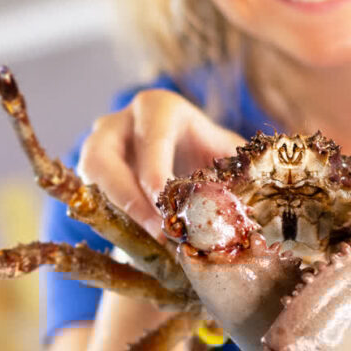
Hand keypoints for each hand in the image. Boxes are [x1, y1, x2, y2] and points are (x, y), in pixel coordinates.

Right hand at [76, 89, 244, 236]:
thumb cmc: (214, 158)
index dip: (154, 172)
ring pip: (91, 179)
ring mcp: (99, 146)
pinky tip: (140, 242)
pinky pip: (89, 198)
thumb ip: (245, 168)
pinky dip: (112, 221)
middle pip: (104, 157)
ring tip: (148, 241)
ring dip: (116, 212)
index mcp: (159, 108)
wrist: (192, 167)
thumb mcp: (232, 156)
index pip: (150, 136)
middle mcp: (121, 122)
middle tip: (155, 231)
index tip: (164, 205)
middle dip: (127, 198)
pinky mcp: (91, 175)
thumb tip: (261, 193)